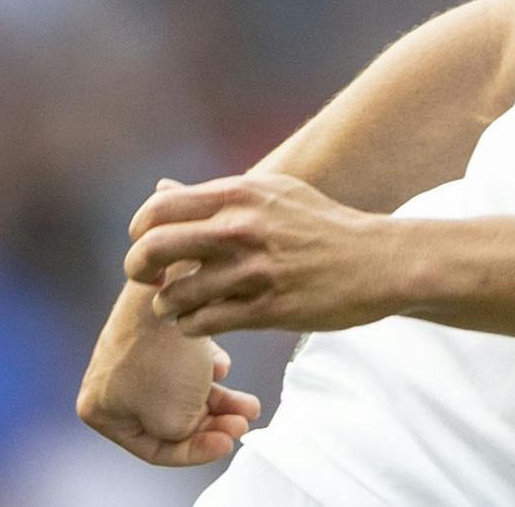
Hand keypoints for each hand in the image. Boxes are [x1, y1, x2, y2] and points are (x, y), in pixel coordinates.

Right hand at [77, 271, 261, 465]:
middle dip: (212, 423)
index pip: (153, 447)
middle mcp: (110, 380)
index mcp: (100, 408)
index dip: (195, 452)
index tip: (227, 444)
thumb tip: (194, 424)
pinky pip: (184, 361)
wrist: (171, 289)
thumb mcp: (173, 420)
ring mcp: (133, 352)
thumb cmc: (164, 360)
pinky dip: (206, 368)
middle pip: (170, 417)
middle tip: (243, 423)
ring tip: (249, 405)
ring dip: (218, 399)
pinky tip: (222, 365)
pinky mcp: (155, 329)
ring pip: (182, 389)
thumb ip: (182, 436)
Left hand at [126, 174, 403, 334]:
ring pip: (174, 296)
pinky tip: (201, 321)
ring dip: (166, 306)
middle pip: (154, 249)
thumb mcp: (272, 194)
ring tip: (175, 307)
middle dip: (138, 269)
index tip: (147, 244)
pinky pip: (203, 323)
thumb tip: (162, 189)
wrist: (376, 260)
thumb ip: (215, 195)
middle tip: (147, 280)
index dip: (140, 230)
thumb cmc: (320, 224)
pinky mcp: (266, 309)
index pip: (159, 208)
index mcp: (239, 194)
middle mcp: (240, 229)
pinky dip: (192, 326)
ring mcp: (252, 271)